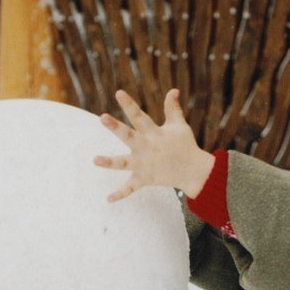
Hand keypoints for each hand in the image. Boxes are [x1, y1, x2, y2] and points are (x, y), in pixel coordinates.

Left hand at [93, 89, 215, 202]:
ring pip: (124, 163)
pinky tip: (108, 199)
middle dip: (116, 127)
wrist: (194, 171)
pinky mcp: (145, 179)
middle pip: (129, 136)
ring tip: (95, 160)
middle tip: (102, 117)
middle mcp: (147, 147)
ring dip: (110, 162)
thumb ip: (172, 109)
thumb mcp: (179, 125)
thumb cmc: (185, 145)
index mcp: (154, 133)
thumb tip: (173, 90)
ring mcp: (145, 164)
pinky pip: (131, 188)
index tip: (119, 93)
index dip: (129, 104)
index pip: (139, 116)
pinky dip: (121, 194)